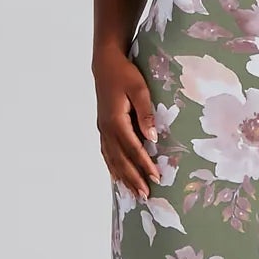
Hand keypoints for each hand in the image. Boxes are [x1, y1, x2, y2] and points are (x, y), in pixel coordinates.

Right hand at [93, 47, 161, 200]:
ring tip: (133, 192)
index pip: (133, 148)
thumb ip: (146, 113)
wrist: (105, 64)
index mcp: (116, 121)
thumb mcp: (139, 89)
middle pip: (121, 159)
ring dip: (123, 177)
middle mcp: (107, 129)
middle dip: (133, 178)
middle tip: (145, 195)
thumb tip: (152, 137)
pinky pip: (106, 152)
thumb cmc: (124, 74)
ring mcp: (103, 129)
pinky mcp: (103, 127)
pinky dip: (112, 167)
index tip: (156, 177)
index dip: (144, 164)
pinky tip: (117, 176)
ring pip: (112, 159)